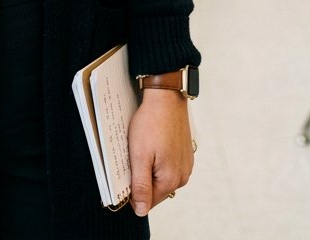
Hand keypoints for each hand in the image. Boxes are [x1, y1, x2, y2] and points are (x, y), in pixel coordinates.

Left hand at [128, 90, 194, 215]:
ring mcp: (185, 164)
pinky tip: (151, 143)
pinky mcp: (185, 153)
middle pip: (155, 189)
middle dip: (141, 178)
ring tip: (142, 147)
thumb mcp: (139, 155)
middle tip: (131, 156)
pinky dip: (157, 158)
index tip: (124, 174)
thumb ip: (141, 186)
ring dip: (149, 167)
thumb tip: (141, 211)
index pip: (148, 201)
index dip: (132, 192)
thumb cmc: (152, 123)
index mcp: (171, 180)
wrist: (166, 97)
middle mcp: (182, 176)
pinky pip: (168, 164)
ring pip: (161, 176)